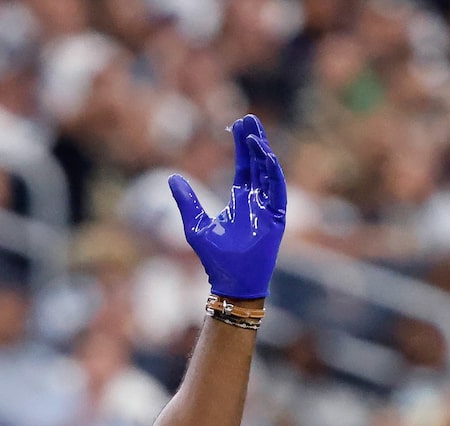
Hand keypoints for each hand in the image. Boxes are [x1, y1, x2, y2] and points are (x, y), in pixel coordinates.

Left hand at [169, 113, 285, 302]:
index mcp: (240, 200)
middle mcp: (256, 201)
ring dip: (263, 153)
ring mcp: (268, 209)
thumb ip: (186, 201)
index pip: (244, 166)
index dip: (242, 145)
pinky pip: (277, 191)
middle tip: (249, 118)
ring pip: (268, 173)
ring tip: (255, 133)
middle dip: (254, 141)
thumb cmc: (215, 259)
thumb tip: (172, 177)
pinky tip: (267, 156)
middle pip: (257, 164)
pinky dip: (273, 173)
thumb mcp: (195, 225)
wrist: (231, 282)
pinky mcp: (276, 219)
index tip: (238, 124)